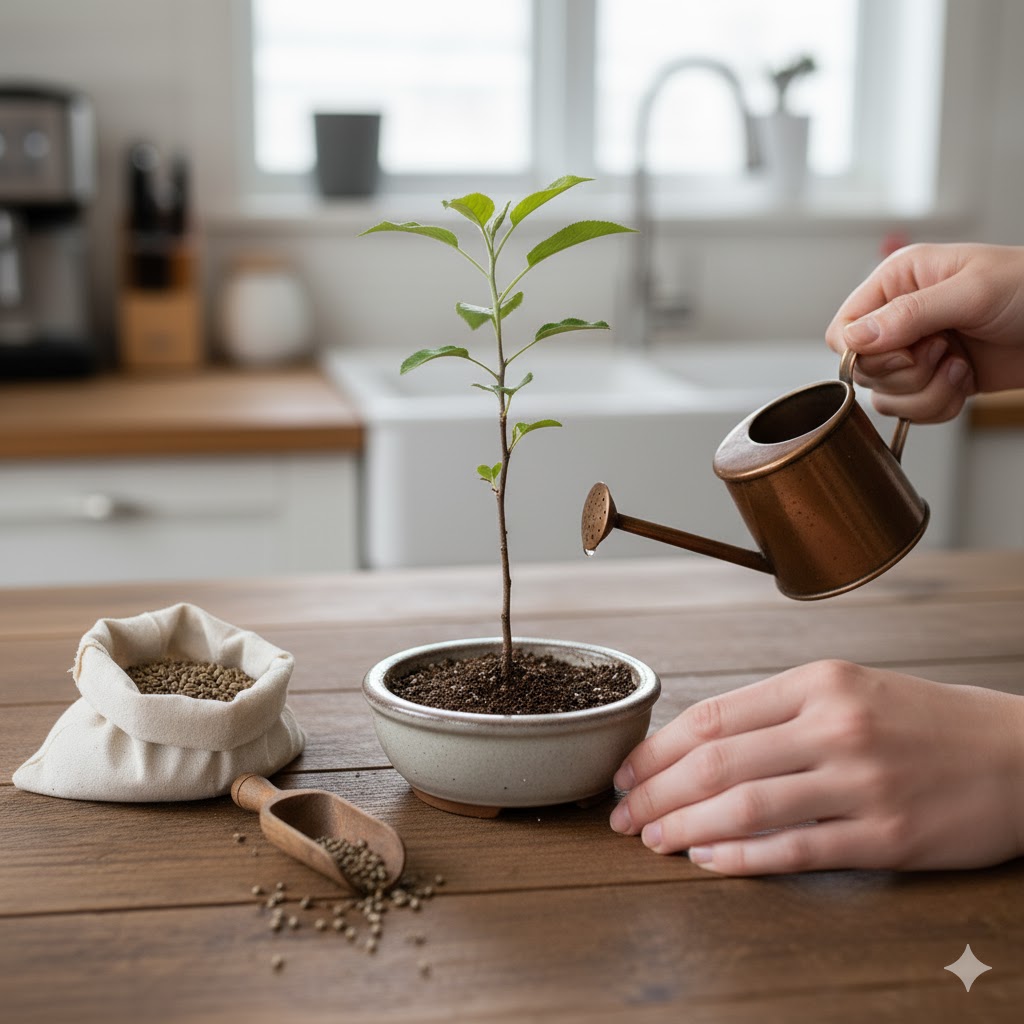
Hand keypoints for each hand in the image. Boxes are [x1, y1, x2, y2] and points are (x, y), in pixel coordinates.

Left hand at [610, 660, 1023, 874]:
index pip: (713, 715)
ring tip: (654, 841)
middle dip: (657, 792)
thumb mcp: (851, 688)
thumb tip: (700, 744)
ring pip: (746, 807)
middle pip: (716, 762)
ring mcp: (861, 782)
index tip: (627, 771)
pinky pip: (796, 850)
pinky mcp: (887, 837)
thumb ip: (779, 712)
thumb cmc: (925, 720)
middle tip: (624, 816)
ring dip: (686, 828)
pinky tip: (709, 861)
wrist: (1020, 755)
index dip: (658, 749)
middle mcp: (836, 726)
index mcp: (820, 681)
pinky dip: (742, 858)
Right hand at [825, 243, 1023, 421]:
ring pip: (885, 396)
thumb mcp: (972, 292)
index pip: (844, 328)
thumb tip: (856, 337)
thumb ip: (909, 314)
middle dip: (905, 373)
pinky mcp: (934, 380)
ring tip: (959, 366)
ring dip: (925, 393)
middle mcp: (900, 317)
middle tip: (943, 351)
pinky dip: (938, 407)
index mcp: (899, 281)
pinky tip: (965, 381)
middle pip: (862, 368)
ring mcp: (918, 351)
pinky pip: (911, 411)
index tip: (907, 349)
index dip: (865, 351)